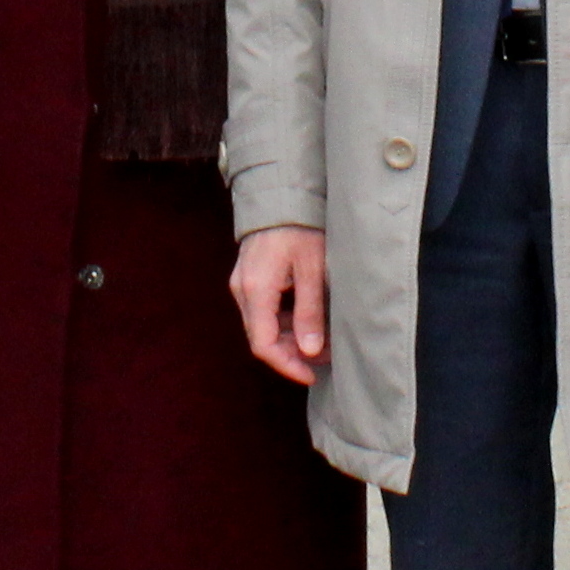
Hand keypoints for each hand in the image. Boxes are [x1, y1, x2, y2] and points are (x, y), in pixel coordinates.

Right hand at [231, 225, 330, 384]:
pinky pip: (263, 310)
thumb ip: (310, 311)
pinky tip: (308, 320)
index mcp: (256, 289)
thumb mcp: (313, 269)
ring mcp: (243, 283)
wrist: (282, 194)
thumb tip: (310, 351)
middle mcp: (242, 290)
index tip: (311, 375)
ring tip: (323, 339)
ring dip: (290, 338)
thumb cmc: (301, 227)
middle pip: (261, 337)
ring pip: (262, 325)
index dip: (287, 365)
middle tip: (326, 355)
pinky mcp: (250, 278)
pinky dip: (284, 322)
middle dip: (293, 353)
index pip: (263, 344)